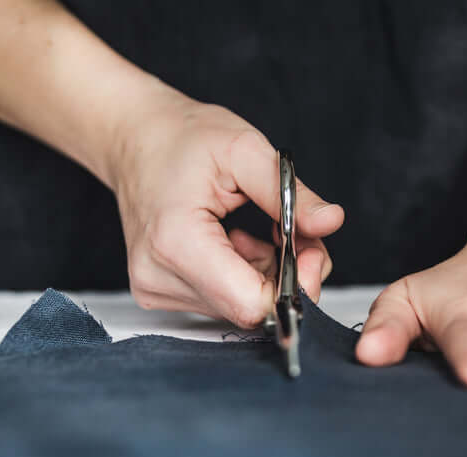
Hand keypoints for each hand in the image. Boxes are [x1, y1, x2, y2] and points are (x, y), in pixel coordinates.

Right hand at [110, 86, 342, 326]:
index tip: (309, 250)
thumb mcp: (245, 149)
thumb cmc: (183, 137)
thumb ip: (291, 193)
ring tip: (259, 232)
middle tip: (292, 232)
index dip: (293, 286)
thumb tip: (331, 222)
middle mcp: (158, 276)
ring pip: (239, 307)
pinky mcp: (159, 293)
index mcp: (175, 242)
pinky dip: (244, 276)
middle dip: (285, 276)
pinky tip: (237, 243)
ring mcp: (155, 289)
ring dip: (266, 275)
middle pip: (249, 309)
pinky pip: (222, 301)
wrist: (135, 138)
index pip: (250, 304)